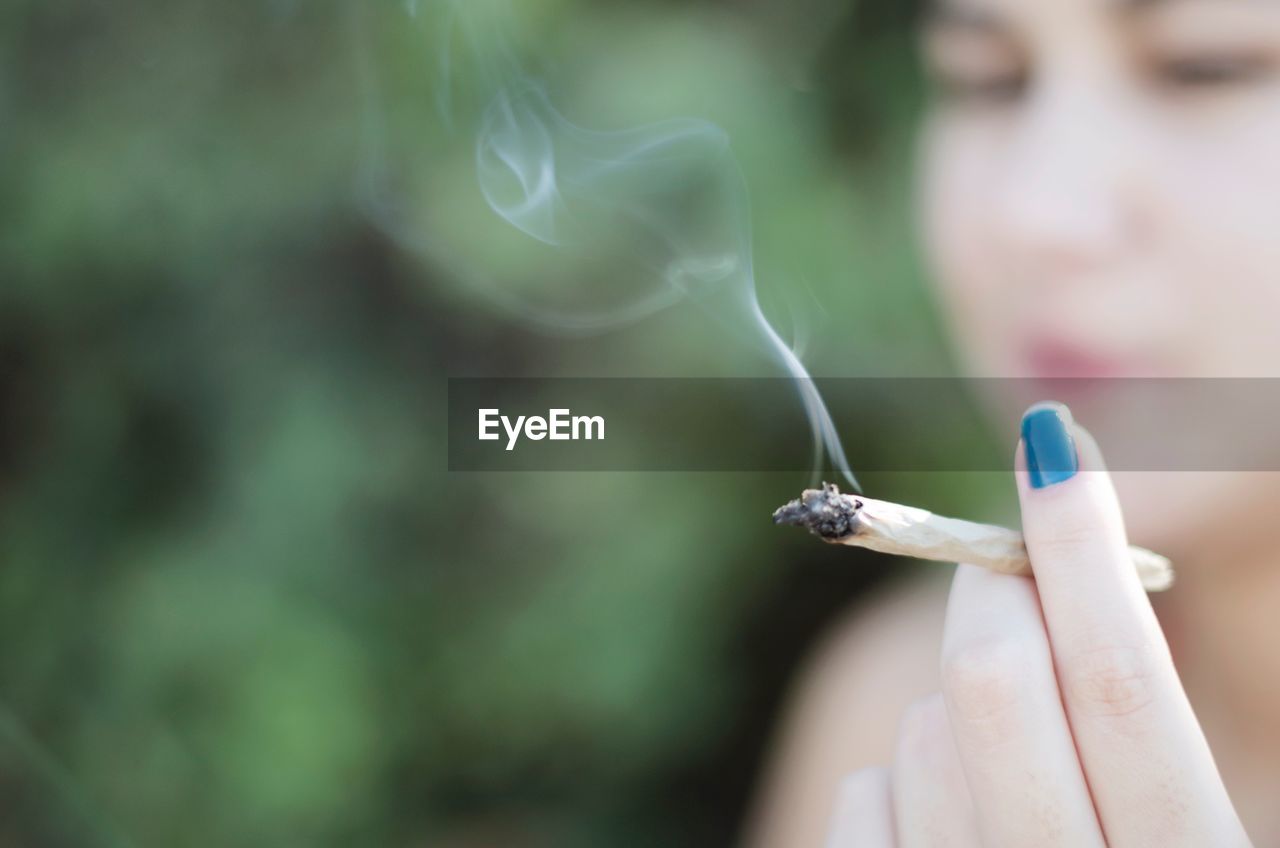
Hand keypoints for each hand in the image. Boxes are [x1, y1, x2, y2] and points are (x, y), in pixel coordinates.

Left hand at [824, 403, 1251, 846]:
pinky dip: (896, 780)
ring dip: (953, 705)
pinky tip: (945, 819)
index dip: (1081, 545)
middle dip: (996, 587)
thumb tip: (1068, 580)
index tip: (1052, 442)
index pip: (1118, 680)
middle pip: (992, 685)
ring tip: (1009, 750)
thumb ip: (1144, 737)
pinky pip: (860, 798)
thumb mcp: (1202, 833)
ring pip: (916, 735)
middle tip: (1008, 557)